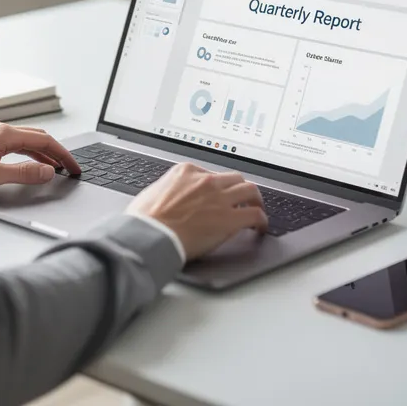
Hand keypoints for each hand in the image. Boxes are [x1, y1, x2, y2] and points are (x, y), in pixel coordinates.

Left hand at [0, 122, 81, 192]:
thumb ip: (22, 173)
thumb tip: (48, 172)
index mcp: (4, 134)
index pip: (44, 141)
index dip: (63, 155)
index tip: (74, 167)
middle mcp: (0, 129)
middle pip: (38, 137)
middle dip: (57, 152)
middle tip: (70, 167)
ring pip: (26, 140)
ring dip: (43, 153)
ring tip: (55, 167)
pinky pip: (15, 143)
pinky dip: (29, 152)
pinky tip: (28, 162)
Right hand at [127, 163, 267, 259]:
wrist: (149, 235)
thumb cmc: (144, 219)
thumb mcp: (154, 192)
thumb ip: (169, 190)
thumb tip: (171, 198)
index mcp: (186, 171)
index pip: (211, 174)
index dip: (218, 186)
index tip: (219, 194)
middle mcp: (206, 181)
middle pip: (234, 178)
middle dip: (240, 188)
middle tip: (243, 198)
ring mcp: (220, 198)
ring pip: (250, 191)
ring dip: (255, 200)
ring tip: (256, 209)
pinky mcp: (229, 219)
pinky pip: (255, 215)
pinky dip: (262, 220)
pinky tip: (260, 227)